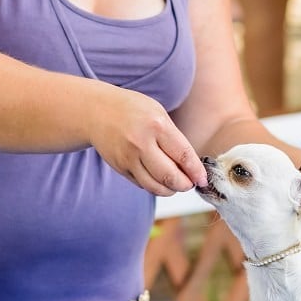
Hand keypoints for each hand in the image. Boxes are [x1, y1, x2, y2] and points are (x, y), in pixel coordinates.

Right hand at [88, 86, 206, 195]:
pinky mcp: (119, 168)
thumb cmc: (134, 110)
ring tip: (176, 183)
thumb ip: (175, 139)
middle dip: (185, 184)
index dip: (196, 172)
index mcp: (156, 125)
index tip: (203, 179)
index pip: (183, 156)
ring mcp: (128, 158)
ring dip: (170, 190)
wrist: (97, 111)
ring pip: (155, 186)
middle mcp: (141, 143)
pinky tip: (158, 177)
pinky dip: (154, 185)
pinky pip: (142, 184)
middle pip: (170, 176)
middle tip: (190, 183)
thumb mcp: (158, 114)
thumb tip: (191, 168)